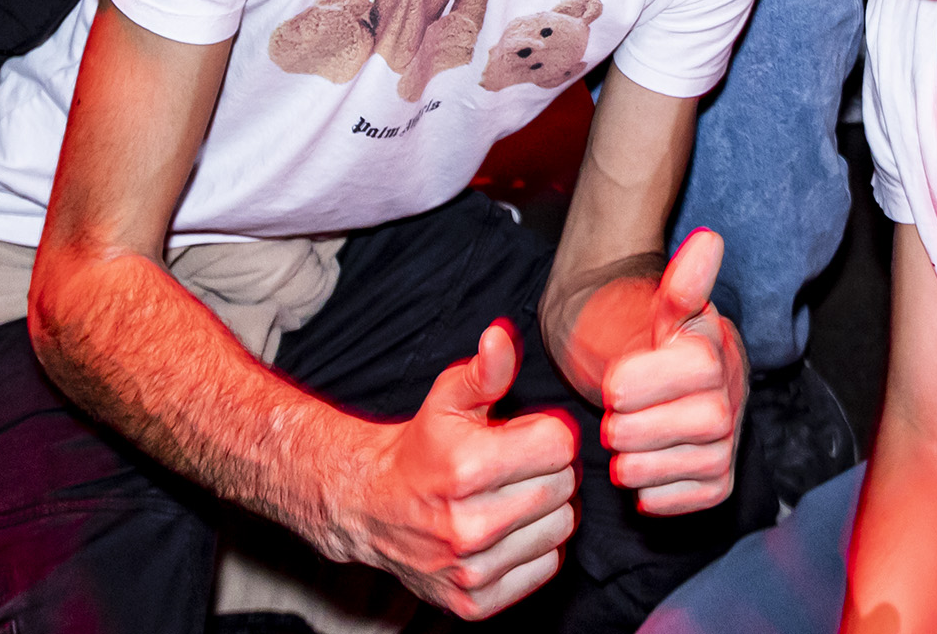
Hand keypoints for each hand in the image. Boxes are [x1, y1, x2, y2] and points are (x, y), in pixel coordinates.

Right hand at [336, 322, 579, 618]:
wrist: (372, 507)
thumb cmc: (421, 449)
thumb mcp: (447, 399)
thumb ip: (485, 369)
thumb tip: (503, 335)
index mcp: (466, 468)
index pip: (561, 446)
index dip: (548, 433)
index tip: (525, 435)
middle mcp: (469, 525)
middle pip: (564, 487)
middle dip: (547, 470)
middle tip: (517, 467)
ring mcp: (472, 569)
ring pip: (560, 528)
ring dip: (545, 510)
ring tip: (511, 497)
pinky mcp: (476, 602)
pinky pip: (546, 566)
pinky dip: (535, 549)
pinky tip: (506, 531)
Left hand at [585, 231, 745, 515]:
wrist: (656, 380)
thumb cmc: (653, 341)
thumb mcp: (660, 307)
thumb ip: (683, 282)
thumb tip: (709, 239)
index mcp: (715, 352)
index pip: (684, 373)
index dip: (636, 382)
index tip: (617, 382)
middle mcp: (730, 399)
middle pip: (666, 428)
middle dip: (625, 424)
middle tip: (617, 414)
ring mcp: (727, 444)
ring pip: (664, 469)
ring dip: (630, 458)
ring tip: (628, 437)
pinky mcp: (718, 483)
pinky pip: (677, 500)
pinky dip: (649, 488)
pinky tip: (647, 462)